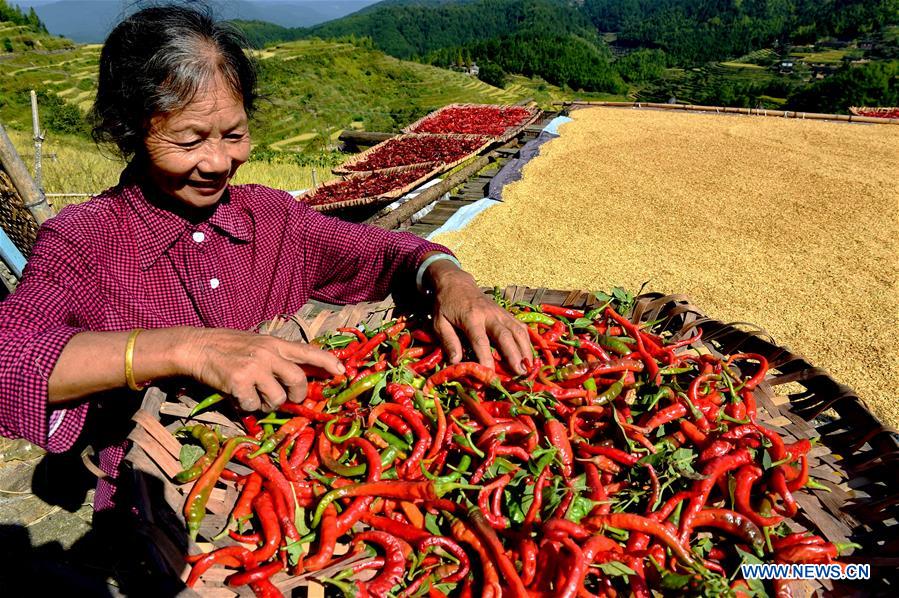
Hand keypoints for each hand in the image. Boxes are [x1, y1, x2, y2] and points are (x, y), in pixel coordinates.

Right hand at [180, 328, 344, 411]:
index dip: (328, 362)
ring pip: (278, 398)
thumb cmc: (231, 347)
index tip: (341, 372)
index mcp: (276, 343)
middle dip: (298, 396)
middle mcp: (268, 353)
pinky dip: (249, 406)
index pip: (309, 351)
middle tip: (290, 399)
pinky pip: (255, 405)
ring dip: (270, 404)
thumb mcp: (260, 344)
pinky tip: (240, 396)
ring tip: (258, 397)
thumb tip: (304, 373)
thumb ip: (280, 356)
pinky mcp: (239, 382)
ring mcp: (254, 368)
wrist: (198, 347)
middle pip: (298, 380)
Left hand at [427, 264, 531, 374]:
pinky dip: (527, 341)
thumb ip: (448, 341)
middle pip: (505, 336)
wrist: (457, 283)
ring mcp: (500, 313)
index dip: (486, 358)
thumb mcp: (439, 322)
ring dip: (525, 350)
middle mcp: (489, 315)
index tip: (490, 376)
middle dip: (514, 355)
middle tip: (520, 373)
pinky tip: (529, 354)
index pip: (480, 341)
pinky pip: (521, 326)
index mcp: (470, 318)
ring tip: (529, 367)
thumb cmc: (446, 305)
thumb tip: (455, 362)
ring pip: (517, 330)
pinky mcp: (506, 313)